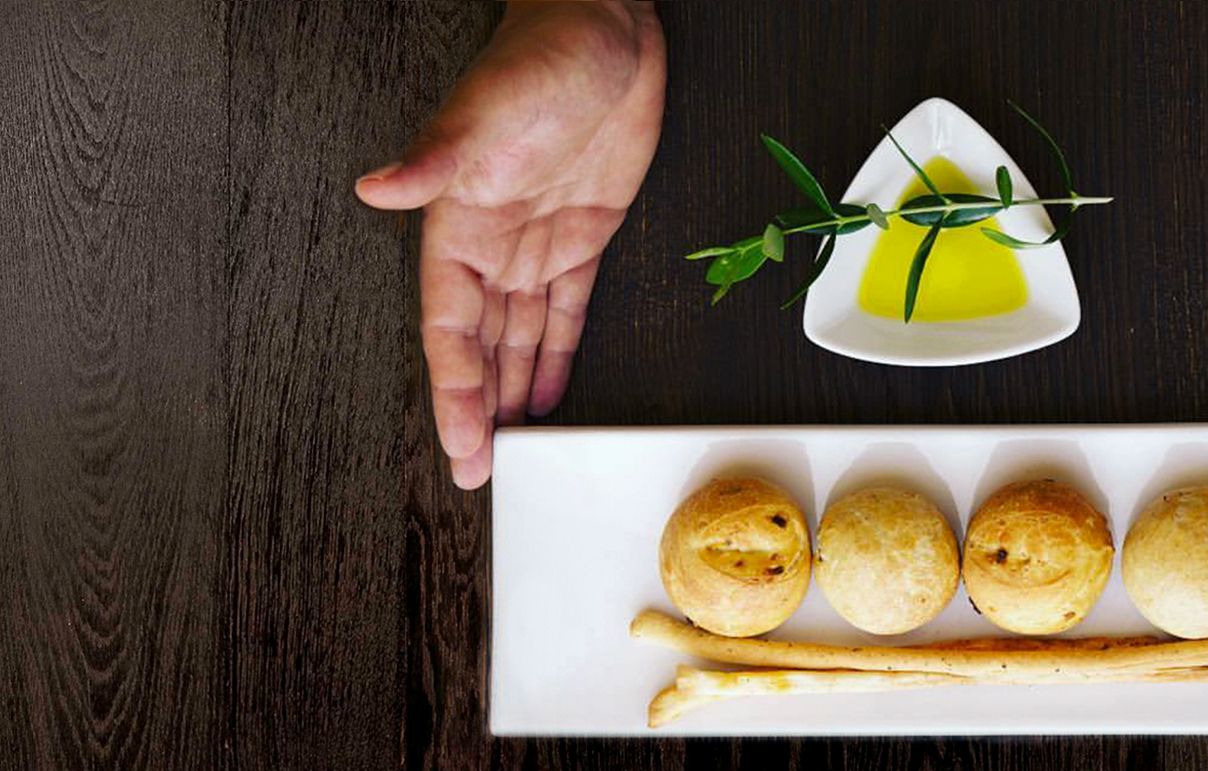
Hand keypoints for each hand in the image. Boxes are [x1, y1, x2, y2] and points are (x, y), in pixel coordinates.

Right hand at [356, 1, 665, 488]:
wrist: (605, 28)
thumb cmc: (539, 56)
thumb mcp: (486, 109)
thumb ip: (436, 158)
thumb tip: (378, 188)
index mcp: (460, 225)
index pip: (449, 329)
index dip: (452, 391)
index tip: (460, 445)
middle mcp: (495, 245)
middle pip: (481, 348)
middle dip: (479, 411)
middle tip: (480, 473)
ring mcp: (539, 243)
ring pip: (520, 338)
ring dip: (516, 392)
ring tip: (516, 449)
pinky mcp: (584, 236)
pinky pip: (567, 311)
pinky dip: (558, 354)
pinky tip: (552, 393)